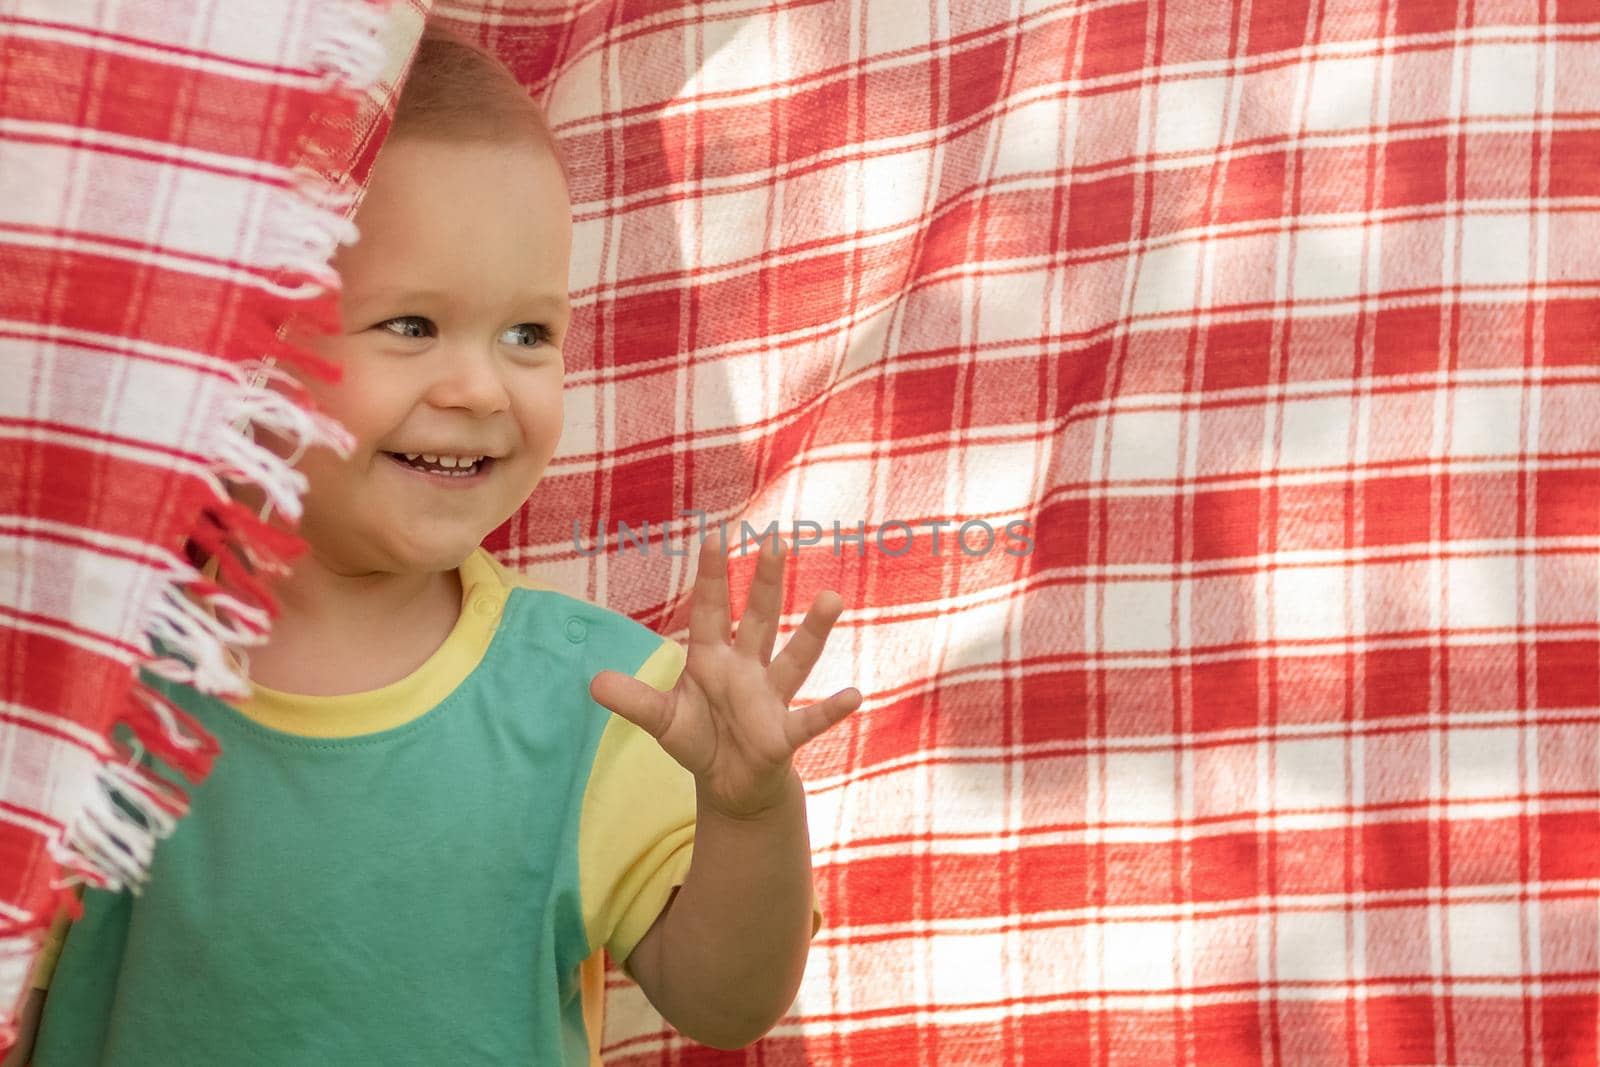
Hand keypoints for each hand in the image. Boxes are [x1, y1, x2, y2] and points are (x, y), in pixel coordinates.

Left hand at [589, 529, 861, 819]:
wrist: (729, 785)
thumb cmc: (700, 740)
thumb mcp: (661, 720)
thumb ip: (633, 700)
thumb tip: (593, 682)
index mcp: (713, 658)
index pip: (711, 609)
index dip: (712, 576)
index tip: (716, 536)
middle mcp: (746, 668)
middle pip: (759, 618)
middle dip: (766, 582)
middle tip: (776, 540)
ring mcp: (769, 698)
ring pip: (793, 657)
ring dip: (812, 630)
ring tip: (832, 598)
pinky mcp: (783, 734)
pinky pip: (809, 720)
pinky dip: (830, 709)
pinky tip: (853, 695)